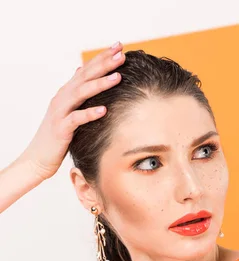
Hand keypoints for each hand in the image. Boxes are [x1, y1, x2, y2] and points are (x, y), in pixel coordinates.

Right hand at [20, 41, 125, 181]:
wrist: (39, 157)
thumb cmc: (57, 136)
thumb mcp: (67, 110)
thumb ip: (75, 92)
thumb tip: (80, 70)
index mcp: (67, 93)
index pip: (86, 69)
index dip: (102, 57)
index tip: (120, 47)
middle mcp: (62, 98)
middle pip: (85, 76)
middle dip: (104, 64)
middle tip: (122, 54)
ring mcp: (60, 112)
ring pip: (81, 93)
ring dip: (100, 84)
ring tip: (118, 77)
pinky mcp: (61, 129)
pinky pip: (76, 119)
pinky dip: (90, 113)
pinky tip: (104, 110)